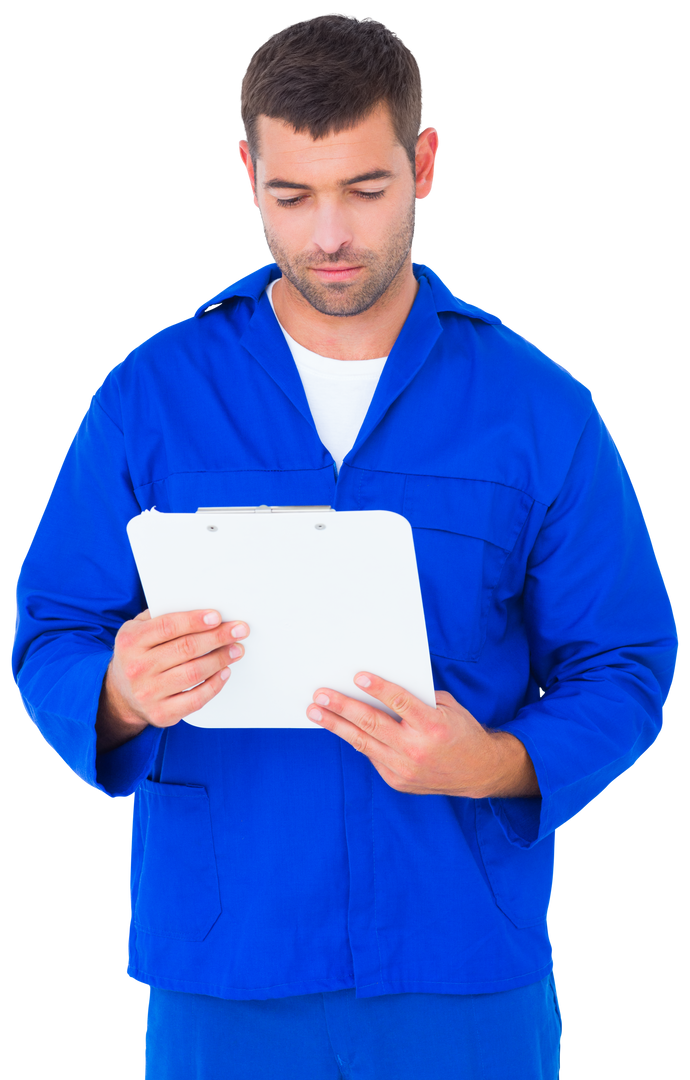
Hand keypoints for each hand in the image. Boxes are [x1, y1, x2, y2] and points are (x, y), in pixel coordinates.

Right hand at [103, 608, 249, 728]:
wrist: (120, 695)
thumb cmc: (138, 655)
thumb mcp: (137, 631)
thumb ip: (161, 617)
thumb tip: (201, 609)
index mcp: (131, 641)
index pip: (168, 627)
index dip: (195, 620)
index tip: (217, 617)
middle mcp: (137, 668)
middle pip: (185, 649)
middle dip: (217, 638)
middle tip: (238, 631)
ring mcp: (148, 693)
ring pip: (194, 673)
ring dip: (220, 659)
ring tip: (236, 650)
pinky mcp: (161, 714)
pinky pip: (196, 699)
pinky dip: (215, 685)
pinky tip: (225, 672)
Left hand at [306, 673, 532, 797]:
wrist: (477, 772)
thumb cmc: (461, 731)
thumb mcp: (447, 707)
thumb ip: (418, 698)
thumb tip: (381, 687)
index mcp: (433, 726)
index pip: (400, 703)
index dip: (378, 688)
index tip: (357, 676)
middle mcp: (416, 749)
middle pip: (371, 723)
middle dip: (342, 707)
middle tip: (320, 695)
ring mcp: (404, 768)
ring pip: (362, 742)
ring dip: (336, 725)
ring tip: (316, 712)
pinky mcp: (397, 780)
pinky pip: (371, 755)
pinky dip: (356, 739)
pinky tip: (340, 727)